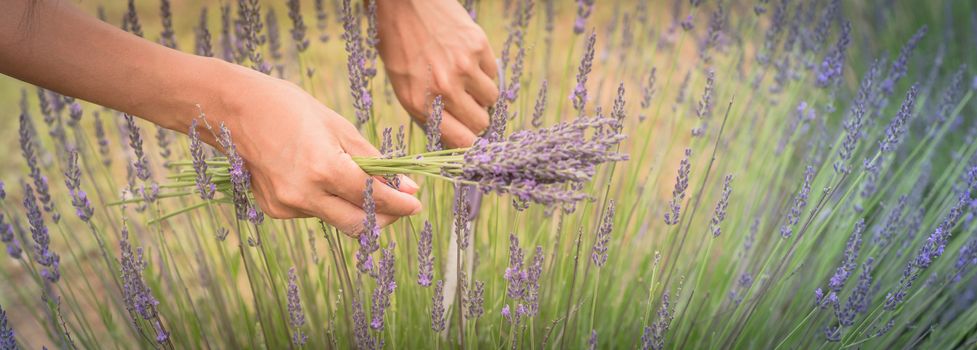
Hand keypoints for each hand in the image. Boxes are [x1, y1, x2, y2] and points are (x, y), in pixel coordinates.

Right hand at [208, 62, 421, 234]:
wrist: (232, 109)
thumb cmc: (289, 108)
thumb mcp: (338, 126)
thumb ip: (373, 161)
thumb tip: (406, 187)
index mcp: (324, 169)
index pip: (374, 198)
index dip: (400, 203)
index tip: (416, 202)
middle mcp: (304, 195)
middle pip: (359, 225)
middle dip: (385, 217)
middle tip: (400, 203)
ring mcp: (286, 206)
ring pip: (336, 218)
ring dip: (356, 207)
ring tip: (357, 179)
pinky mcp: (274, 209)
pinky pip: (314, 212)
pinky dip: (329, 201)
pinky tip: (321, 177)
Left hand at [376, 0, 499, 147]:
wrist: (404, 4)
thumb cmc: (400, 47)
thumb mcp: (403, 86)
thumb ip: (428, 113)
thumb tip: (457, 137)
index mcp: (420, 103)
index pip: (462, 141)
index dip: (470, 144)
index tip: (473, 140)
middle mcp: (444, 89)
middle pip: (481, 123)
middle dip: (476, 118)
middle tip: (467, 106)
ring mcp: (464, 67)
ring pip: (491, 99)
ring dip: (481, 94)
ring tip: (464, 79)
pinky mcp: (478, 47)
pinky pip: (493, 74)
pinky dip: (484, 72)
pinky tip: (466, 59)